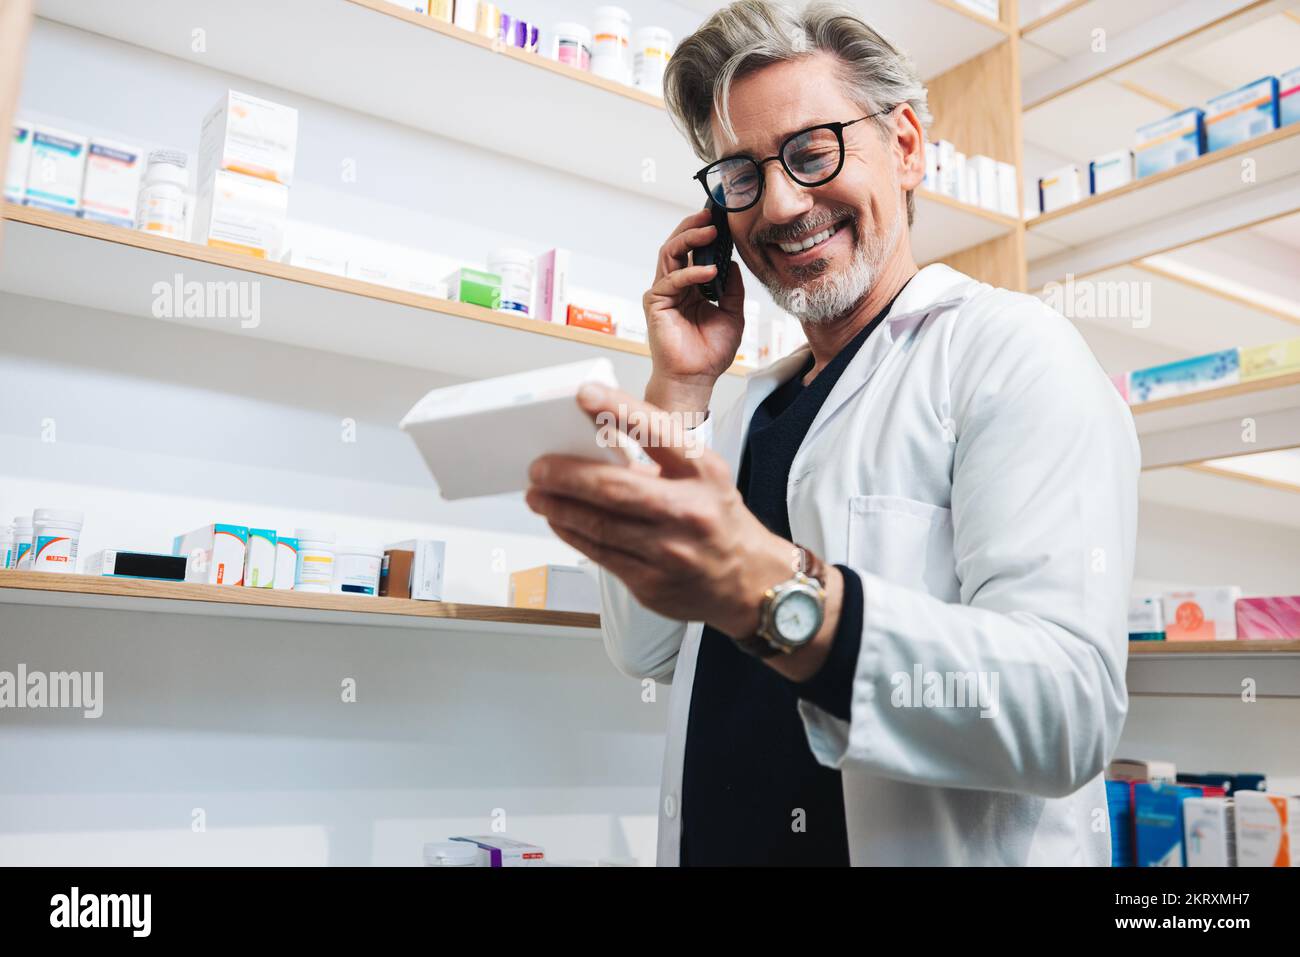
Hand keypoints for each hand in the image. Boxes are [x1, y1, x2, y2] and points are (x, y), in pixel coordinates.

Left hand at [525, 383, 790, 638]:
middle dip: (567, 474)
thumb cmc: (718, 520)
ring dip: (559, 507)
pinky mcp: (651, 583)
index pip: (657, 433)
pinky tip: (559, 521)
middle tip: (539, 466)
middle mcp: (689, 511)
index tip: (583, 395)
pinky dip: (572, 533)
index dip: (617, 410)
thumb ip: (658, 458)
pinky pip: (599, 554)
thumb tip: (594, 441)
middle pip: (615, 488)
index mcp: (703, 473)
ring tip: (537, 494)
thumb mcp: (704, 477)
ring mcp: (669, 552)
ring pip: (599, 525)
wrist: (750, 582)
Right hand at [643, 208, 745, 414]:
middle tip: (711, 215)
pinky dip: (690, 273)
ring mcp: (663, 294)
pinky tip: (709, 272)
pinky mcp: (655, 304)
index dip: (705, 234)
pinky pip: (671, 280)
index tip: (721, 219)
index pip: (693, 252)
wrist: (697, 378)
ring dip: (689, 240)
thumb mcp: (733, 314)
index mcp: (691, 287)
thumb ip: (732, 288)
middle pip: (677, 246)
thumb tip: (732, 263)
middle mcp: (674, 287)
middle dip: (693, 227)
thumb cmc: (710, 352)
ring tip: (710, 232)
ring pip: (669, 255)